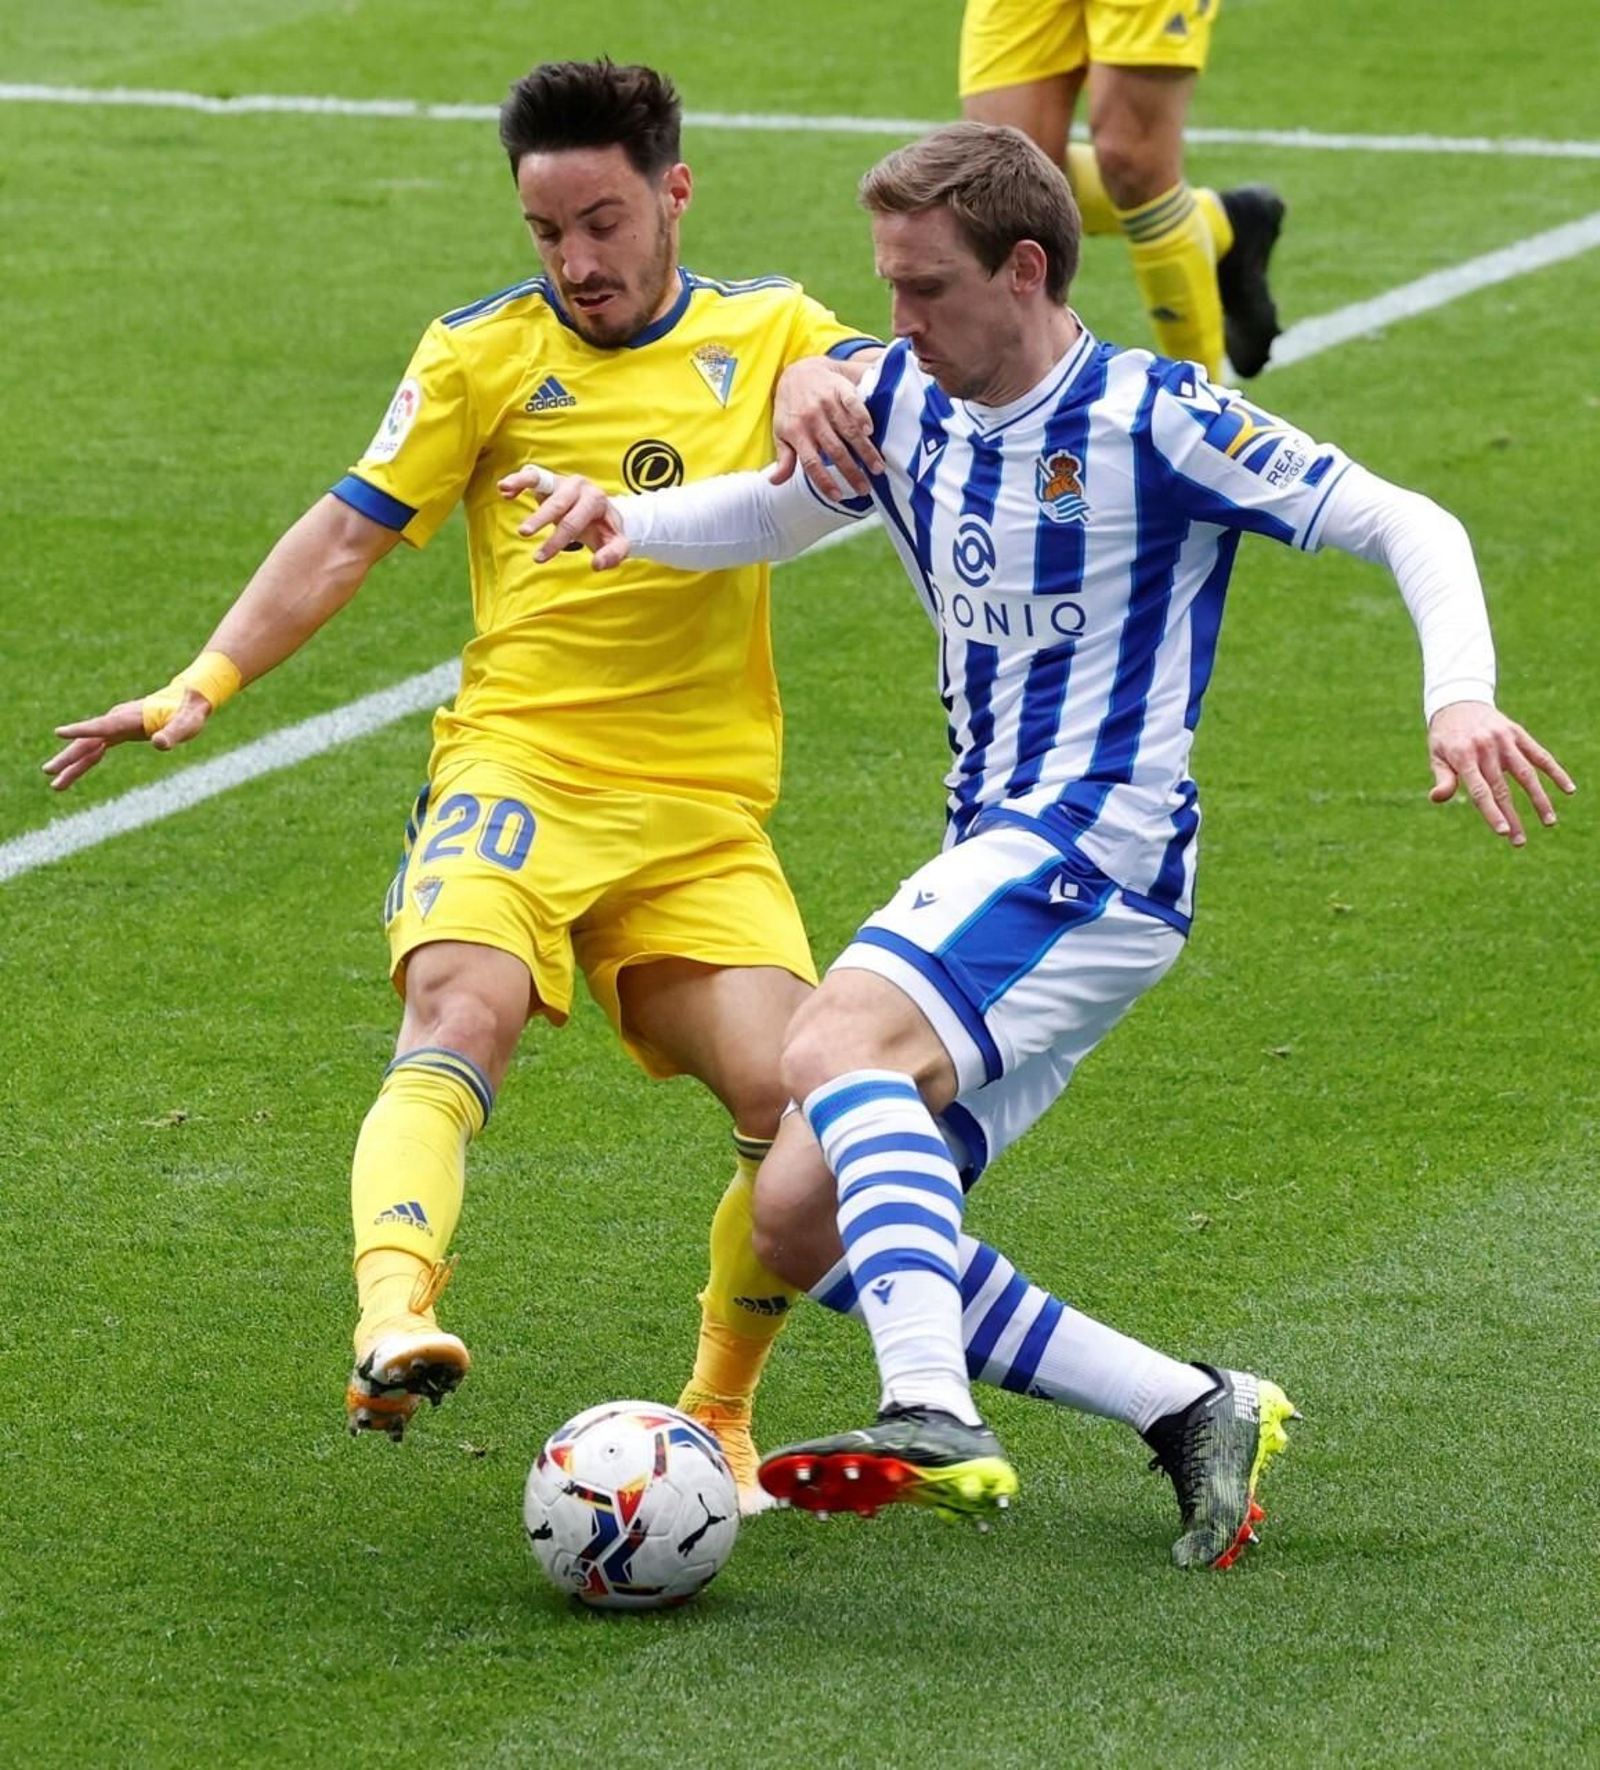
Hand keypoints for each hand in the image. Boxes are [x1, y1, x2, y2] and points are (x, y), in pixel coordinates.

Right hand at [42, 687, 215, 791]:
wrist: (190, 700)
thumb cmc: (190, 712)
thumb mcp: (188, 724)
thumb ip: (174, 734)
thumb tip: (160, 743)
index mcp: (130, 718)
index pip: (103, 725)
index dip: (82, 730)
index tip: (59, 732)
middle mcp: (118, 720)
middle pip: (88, 741)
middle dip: (69, 757)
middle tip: (48, 771)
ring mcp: (116, 727)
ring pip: (88, 748)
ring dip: (72, 765)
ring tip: (55, 785)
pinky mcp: (119, 733)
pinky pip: (96, 750)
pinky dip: (84, 763)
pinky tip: (70, 776)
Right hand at [498, 465, 630, 569]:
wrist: (604, 513)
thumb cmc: (607, 530)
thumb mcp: (617, 544)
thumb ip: (612, 555)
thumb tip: (597, 565)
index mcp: (596, 500)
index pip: (574, 522)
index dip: (557, 541)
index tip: (540, 558)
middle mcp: (580, 486)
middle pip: (557, 503)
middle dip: (539, 519)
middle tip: (523, 533)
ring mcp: (564, 481)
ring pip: (542, 479)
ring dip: (522, 484)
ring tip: (504, 488)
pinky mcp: (552, 480)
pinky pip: (534, 475)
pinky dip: (519, 479)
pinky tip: (505, 490)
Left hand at [771, 356, 883, 500]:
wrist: (799, 371)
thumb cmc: (791, 408)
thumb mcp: (781, 432)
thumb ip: (784, 458)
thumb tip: (775, 482)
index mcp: (796, 432)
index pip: (811, 463)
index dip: (824, 480)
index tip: (837, 496)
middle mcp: (812, 418)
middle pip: (835, 450)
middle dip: (851, 472)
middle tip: (864, 489)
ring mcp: (827, 403)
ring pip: (848, 431)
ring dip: (865, 451)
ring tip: (878, 469)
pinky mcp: (840, 389)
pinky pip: (853, 404)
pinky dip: (863, 417)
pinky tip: (871, 432)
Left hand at [1427, 700, 1574, 845]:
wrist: (1459, 702)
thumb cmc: (1446, 738)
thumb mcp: (1437, 756)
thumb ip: (1442, 778)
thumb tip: (1437, 798)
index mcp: (1463, 756)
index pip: (1480, 790)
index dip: (1492, 812)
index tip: (1504, 832)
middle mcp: (1486, 748)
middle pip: (1503, 788)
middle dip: (1512, 816)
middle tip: (1520, 842)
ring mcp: (1504, 740)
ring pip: (1526, 773)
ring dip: (1540, 799)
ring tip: (1549, 822)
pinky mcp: (1517, 733)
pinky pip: (1540, 754)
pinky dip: (1555, 771)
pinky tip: (1568, 789)